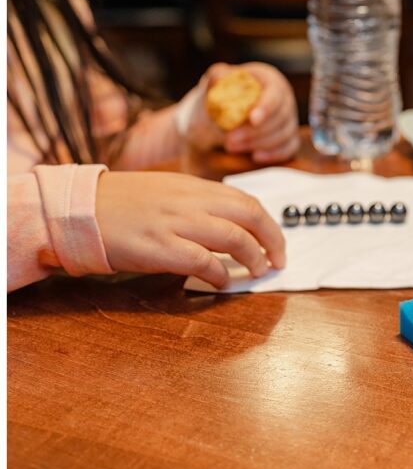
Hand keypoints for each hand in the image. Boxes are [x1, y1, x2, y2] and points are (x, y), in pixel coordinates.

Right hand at [95, 171, 286, 288]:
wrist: (78, 210)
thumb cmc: (121, 204)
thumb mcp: (166, 191)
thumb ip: (198, 203)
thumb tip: (231, 223)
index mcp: (194, 186)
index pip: (246, 200)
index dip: (268, 223)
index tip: (276, 241)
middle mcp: (190, 201)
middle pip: (250, 215)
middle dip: (273, 239)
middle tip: (278, 260)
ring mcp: (176, 223)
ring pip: (235, 237)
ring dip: (254, 257)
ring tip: (258, 271)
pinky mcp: (161, 247)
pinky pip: (204, 262)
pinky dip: (221, 274)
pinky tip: (223, 282)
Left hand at [183, 62, 299, 163]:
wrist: (216, 115)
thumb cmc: (217, 95)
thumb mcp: (213, 83)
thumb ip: (216, 76)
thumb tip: (220, 76)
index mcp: (270, 79)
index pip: (275, 94)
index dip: (267, 107)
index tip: (252, 120)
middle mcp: (284, 98)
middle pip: (281, 117)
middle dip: (255, 132)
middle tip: (229, 140)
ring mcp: (288, 118)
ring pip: (284, 134)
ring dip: (259, 144)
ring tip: (231, 147)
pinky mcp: (288, 136)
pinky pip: (289, 147)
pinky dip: (274, 154)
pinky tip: (255, 156)